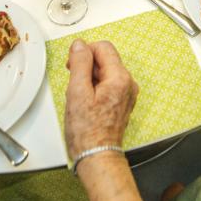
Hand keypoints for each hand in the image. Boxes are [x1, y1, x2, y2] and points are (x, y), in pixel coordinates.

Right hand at [65, 40, 138, 159]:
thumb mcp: (78, 92)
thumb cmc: (87, 130)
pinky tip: (86, 100)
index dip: (84, 51)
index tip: (72, 63)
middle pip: (106, 58)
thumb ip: (80, 64)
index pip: (103, 47)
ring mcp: (126, 93)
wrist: (97, 155)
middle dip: (87, 64)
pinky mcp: (122, 102)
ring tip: (79, 94)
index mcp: (120, 78)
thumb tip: (80, 45)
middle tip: (73, 79)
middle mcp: (128, 83)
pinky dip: (96, 86)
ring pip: (106, 71)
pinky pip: (108, 84)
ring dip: (90, 76)